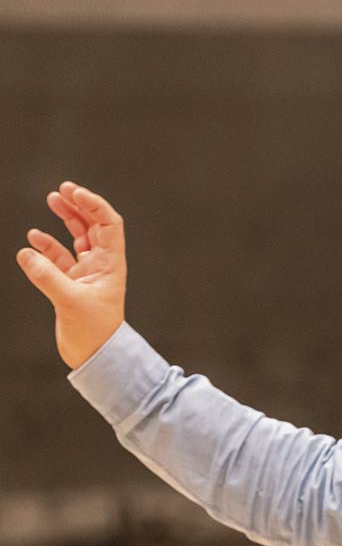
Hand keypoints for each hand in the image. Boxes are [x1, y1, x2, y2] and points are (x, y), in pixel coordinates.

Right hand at [16, 181, 127, 368]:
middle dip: (79, 205)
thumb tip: (26, 253)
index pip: (108, 224)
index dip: (94, 205)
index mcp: (111, 264)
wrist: (96, 357)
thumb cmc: (94, 332)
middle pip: (93, 225)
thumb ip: (47, 277)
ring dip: (66, 218)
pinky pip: (60, 257)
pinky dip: (48, 245)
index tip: (74, 191)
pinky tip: (34, 239)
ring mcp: (87, 273)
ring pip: (78, 237)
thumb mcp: (70, 302)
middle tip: (62, 189)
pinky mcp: (71, 284)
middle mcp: (101, 265)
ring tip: (52, 199)